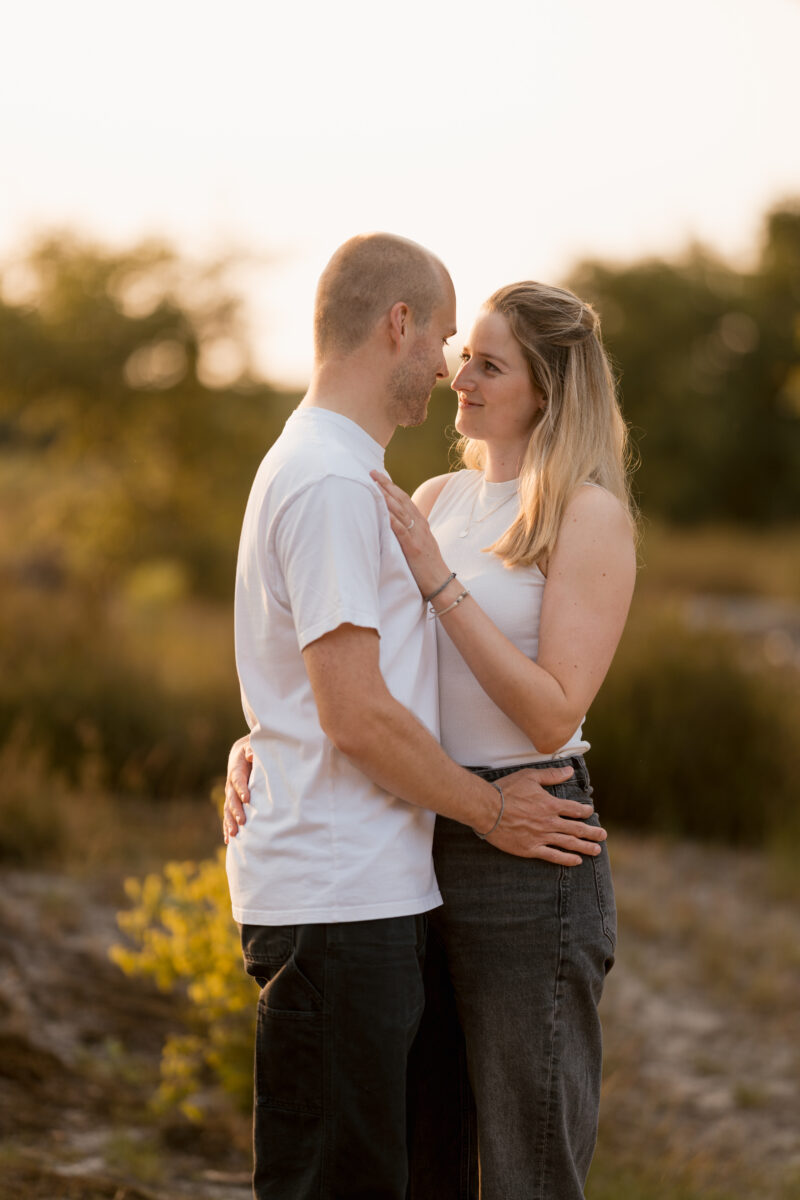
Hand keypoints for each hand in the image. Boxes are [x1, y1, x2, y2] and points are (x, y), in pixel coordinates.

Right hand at [223, 735, 252, 842]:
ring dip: (230, 822)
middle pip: (231, 799)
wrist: (241, 754)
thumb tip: (252, 755)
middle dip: (236, 810)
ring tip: (234, 835)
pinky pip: (228, 816)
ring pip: (228, 810)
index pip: (238, 780)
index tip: (247, 798)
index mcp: (236, 770)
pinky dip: (227, 827)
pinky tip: (228, 839)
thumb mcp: (252, 746)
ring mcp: (230, 795)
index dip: (242, 788)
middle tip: (242, 822)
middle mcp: (230, 784)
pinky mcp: (232, 802)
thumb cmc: (252, 750)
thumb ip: (252, 750)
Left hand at [370, 470, 448, 597]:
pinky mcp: (413, 547)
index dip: (392, 486)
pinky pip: (401, 530)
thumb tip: (394, 523)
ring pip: (401, 511)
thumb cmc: (427, 565)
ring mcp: (417, 535)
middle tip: (372, 472)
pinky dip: (391, 519)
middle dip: (386, 485)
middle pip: (401, 499)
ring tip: (373, 485)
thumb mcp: (419, 543)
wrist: (440, 582)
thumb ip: (409, 531)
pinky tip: (382, 511)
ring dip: (386, 497)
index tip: (379, 476)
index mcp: (420, 523)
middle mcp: (419, 525)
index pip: (405, 499)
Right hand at [483, 765, 607, 864]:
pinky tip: (576, 861)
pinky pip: (553, 856)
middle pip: (576, 829)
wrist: (487, 809)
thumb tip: (570, 771)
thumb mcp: (530, 777)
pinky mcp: (531, 848)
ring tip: (596, 850)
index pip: (574, 809)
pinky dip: (566, 859)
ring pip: (568, 843)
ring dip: (584, 847)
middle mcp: (549, 822)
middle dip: (592, 832)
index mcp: (550, 804)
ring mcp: (541, 837)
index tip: (591, 812)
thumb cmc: (506, 790)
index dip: (585, 811)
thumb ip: (552, 775)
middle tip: (603, 835)